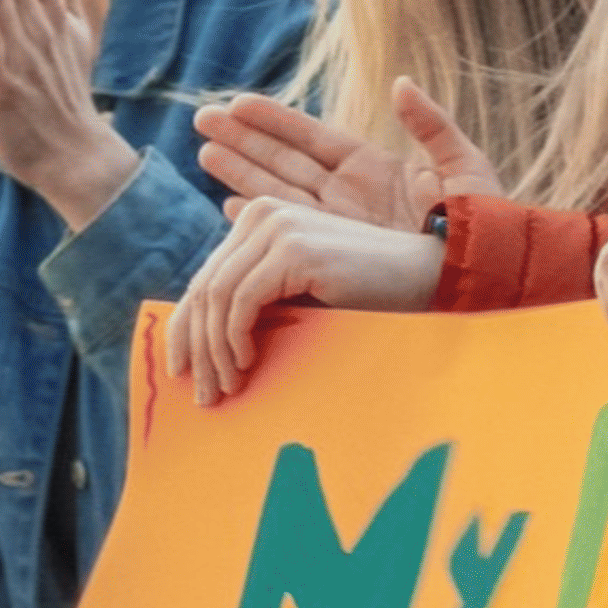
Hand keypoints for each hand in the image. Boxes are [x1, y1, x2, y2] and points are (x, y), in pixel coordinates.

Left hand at [163, 198, 445, 403]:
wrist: (425, 277)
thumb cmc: (367, 294)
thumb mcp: (299, 296)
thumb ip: (257, 302)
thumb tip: (201, 345)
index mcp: (259, 220)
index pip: (206, 278)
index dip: (185, 327)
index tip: (182, 371)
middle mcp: (262, 215)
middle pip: (205, 287)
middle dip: (196, 346)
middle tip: (203, 393)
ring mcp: (277, 227)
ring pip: (217, 296)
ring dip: (216, 351)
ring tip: (227, 387)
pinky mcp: (295, 249)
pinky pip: (242, 300)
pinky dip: (236, 337)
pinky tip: (247, 363)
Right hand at [194, 78, 499, 228]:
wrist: (487, 276)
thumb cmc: (486, 223)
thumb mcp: (463, 167)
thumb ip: (431, 125)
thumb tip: (401, 83)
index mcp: (373, 166)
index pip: (312, 138)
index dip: (275, 121)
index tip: (238, 103)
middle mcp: (348, 193)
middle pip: (284, 160)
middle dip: (243, 140)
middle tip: (201, 119)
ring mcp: (338, 225)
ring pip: (276, 193)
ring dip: (239, 173)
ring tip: (203, 152)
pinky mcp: (334, 257)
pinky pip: (287, 236)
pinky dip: (258, 223)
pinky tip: (229, 208)